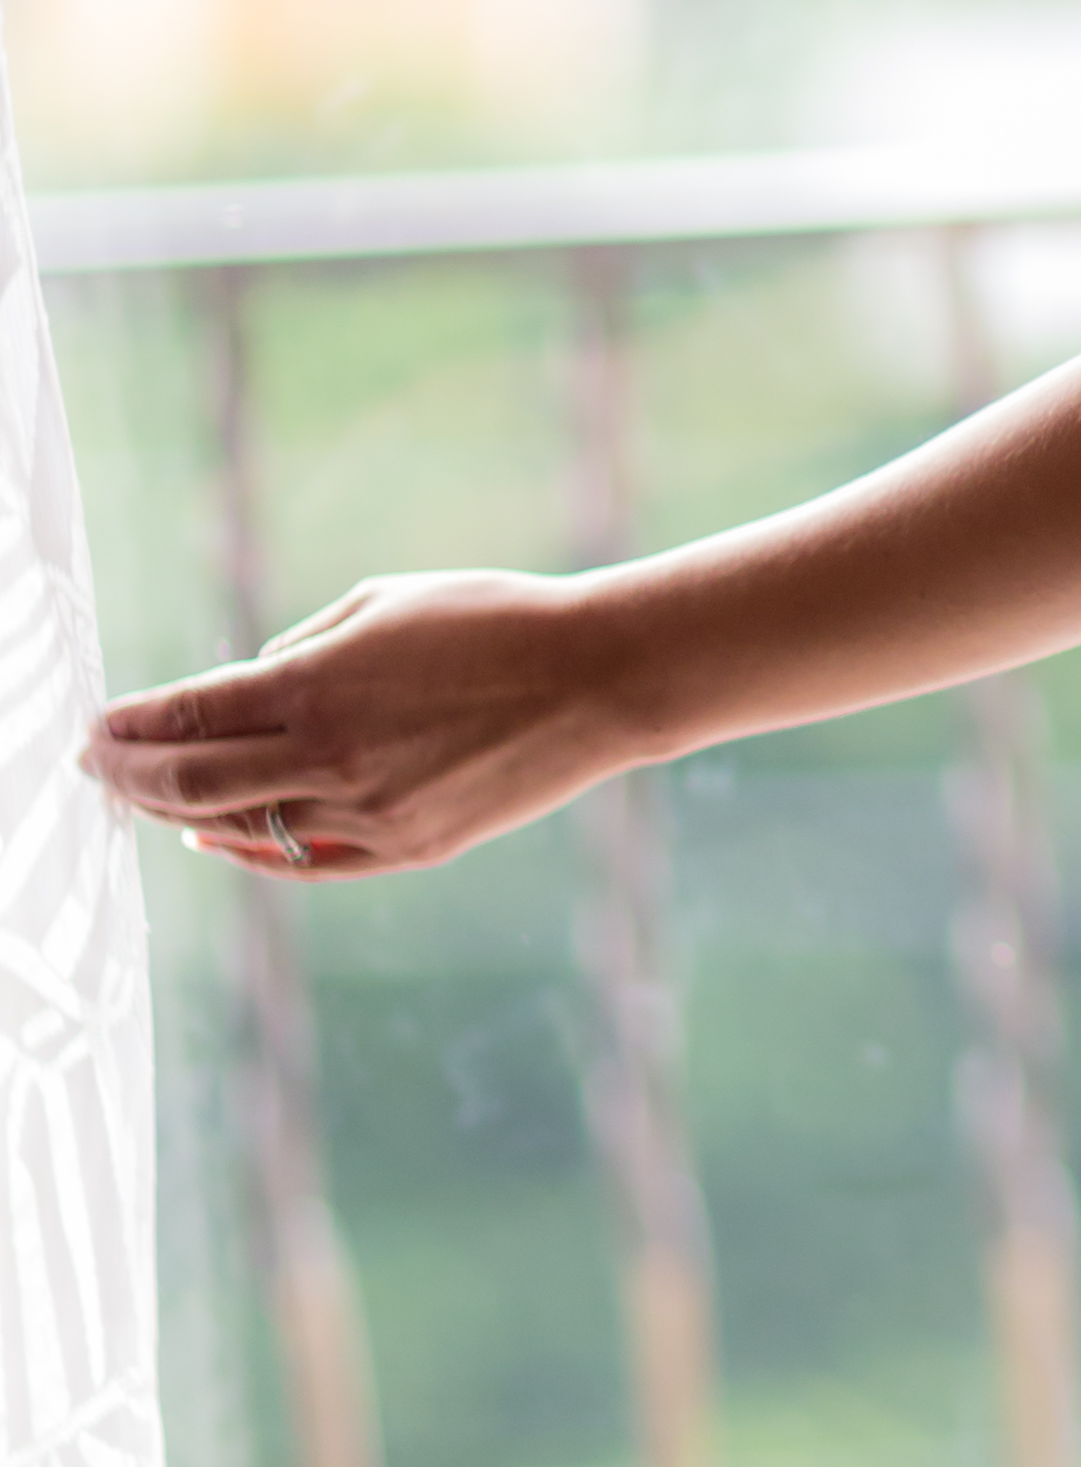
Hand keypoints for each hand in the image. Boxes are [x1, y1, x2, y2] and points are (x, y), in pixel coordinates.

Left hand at [81, 568, 643, 878]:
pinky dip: (248, 850)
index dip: (127, 725)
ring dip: (179, 813)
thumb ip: (301, 648)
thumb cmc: (495, 620)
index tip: (96, 727)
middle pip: (188, 783)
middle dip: (127, 776)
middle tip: (96, 766)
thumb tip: (250, 685)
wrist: (598, 680)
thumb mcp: (383, 604)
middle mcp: (328, 758)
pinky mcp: (408, 848)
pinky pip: (303, 862)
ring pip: (240, 828)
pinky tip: (215, 837)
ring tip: (146, 797)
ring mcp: (367, 813)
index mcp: (315, 685)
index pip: (185, 717)